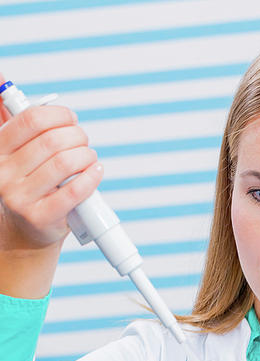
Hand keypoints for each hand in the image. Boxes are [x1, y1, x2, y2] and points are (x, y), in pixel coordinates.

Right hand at [0, 77, 102, 249]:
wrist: (26, 232)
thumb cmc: (28, 186)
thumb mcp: (15, 151)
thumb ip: (11, 118)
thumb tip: (2, 75)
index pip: (30, 120)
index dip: (58, 114)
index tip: (71, 119)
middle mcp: (4, 174)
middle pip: (52, 141)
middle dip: (77, 136)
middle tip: (84, 142)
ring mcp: (20, 198)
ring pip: (64, 164)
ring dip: (86, 156)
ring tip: (89, 158)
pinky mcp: (40, 218)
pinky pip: (73, 192)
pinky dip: (90, 178)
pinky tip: (95, 172)